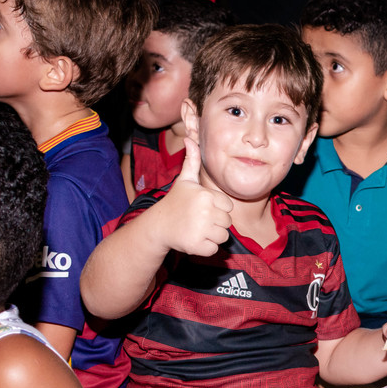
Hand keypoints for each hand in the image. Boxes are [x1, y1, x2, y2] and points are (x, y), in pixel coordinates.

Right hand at [156, 138, 233, 256]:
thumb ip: (192, 160)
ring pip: (223, 237)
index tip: (202, 208)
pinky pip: (214, 249)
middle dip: (215, 223)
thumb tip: (190, 138)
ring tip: (196, 229)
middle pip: (227, 222)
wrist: (158, 225)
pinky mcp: (197, 246)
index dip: (217, 209)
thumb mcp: (185, 180)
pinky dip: (205, 248)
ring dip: (212, 236)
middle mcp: (206, 211)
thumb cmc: (175, 201)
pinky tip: (193, 239)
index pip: (228, 207)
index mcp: (207, 195)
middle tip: (198, 220)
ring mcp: (201, 229)